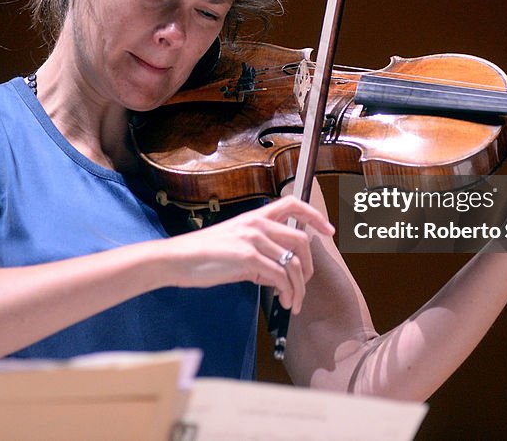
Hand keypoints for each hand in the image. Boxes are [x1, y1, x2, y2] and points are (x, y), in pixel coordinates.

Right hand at [163, 195, 333, 313]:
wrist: (177, 259)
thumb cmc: (203, 255)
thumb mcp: (235, 247)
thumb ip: (258, 254)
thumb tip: (275, 273)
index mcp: (255, 217)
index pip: (293, 205)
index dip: (315, 216)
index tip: (329, 231)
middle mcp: (257, 224)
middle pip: (302, 241)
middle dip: (309, 268)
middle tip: (304, 286)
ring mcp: (253, 239)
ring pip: (294, 264)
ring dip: (298, 289)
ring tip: (292, 303)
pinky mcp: (248, 258)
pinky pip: (280, 277)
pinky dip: (287, 292)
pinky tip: (282, 301)